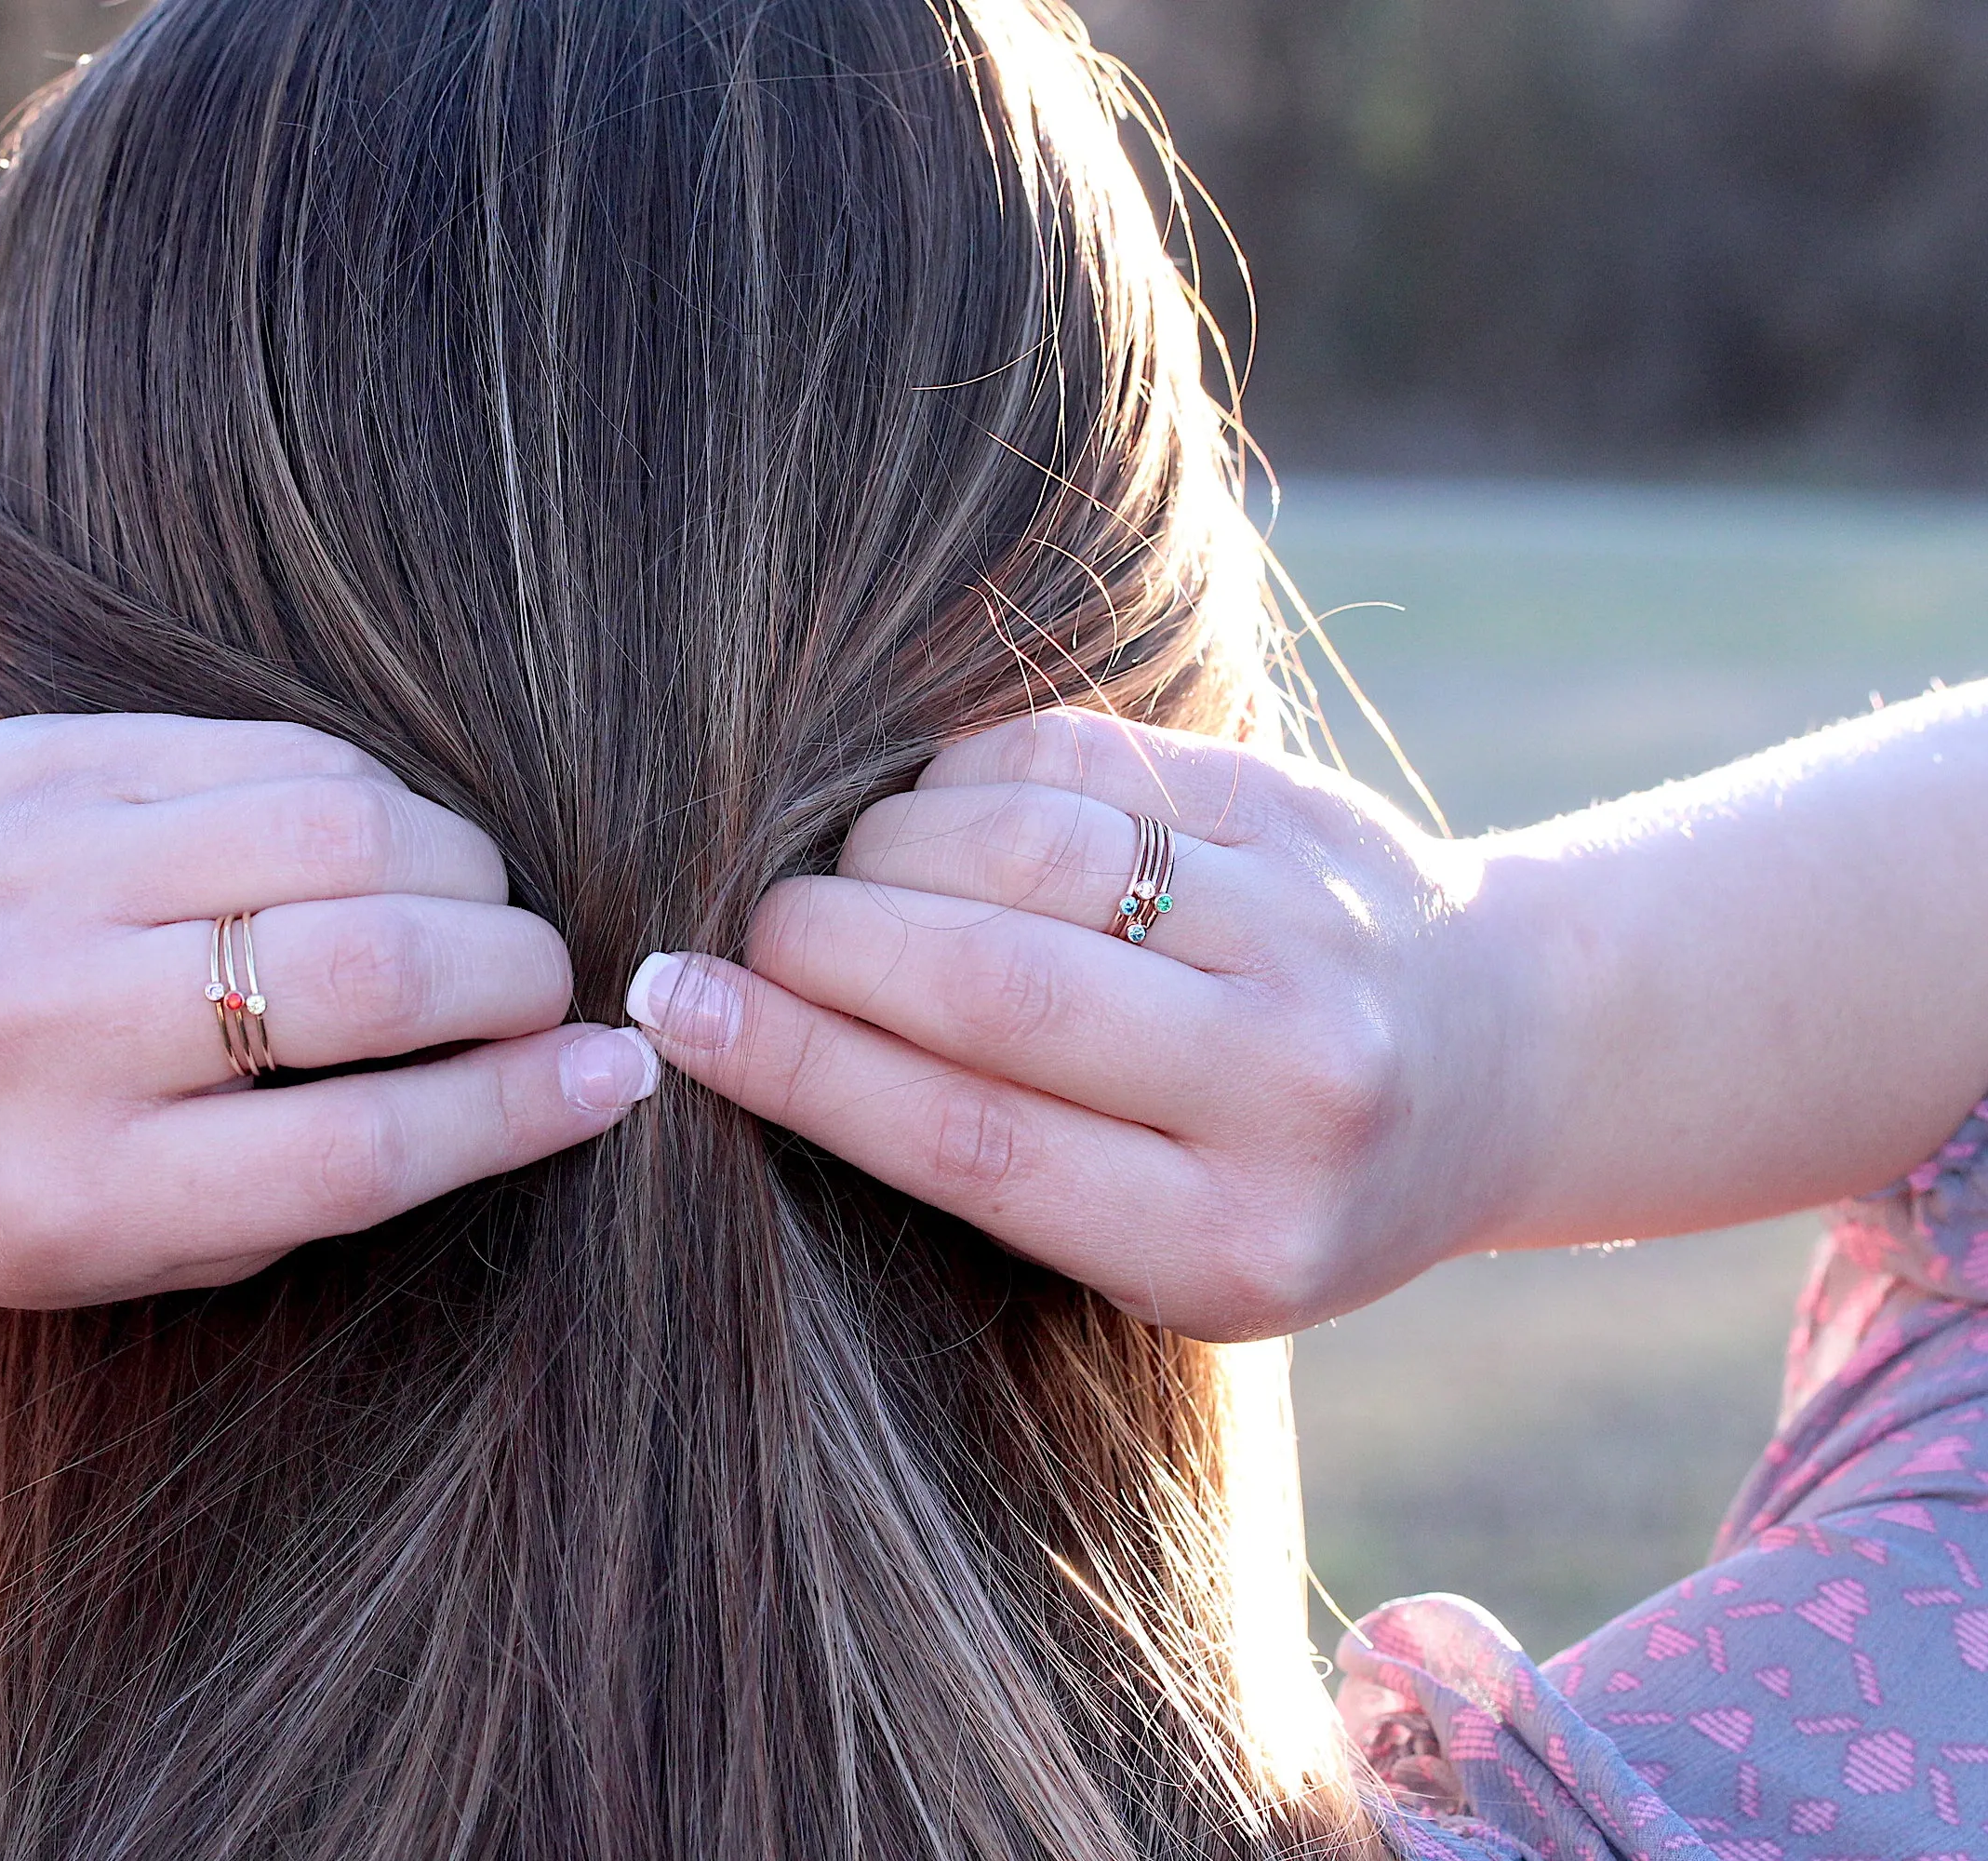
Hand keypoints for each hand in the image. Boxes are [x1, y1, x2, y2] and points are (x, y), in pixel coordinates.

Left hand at [0, 713, 657, 1304]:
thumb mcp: (92, 1252)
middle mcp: (59, 1026)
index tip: (618, 1079)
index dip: (517, 1112)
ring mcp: (49, 872)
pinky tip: (375, 842)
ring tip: (471, 907)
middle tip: (551, 986)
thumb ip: (280, 1200)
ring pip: (343, 830)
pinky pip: (275, 751)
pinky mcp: (51, 756)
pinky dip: (370, 798)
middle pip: (370, 973)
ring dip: (461, 866)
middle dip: (517, 972)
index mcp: (74, 1190)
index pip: (354, 1153)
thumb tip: (506, 1093)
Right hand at [622, 709, 1523, 1341]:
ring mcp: (1309, 934)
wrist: (1489, 1068)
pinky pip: (1089, 760)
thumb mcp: (1160, 1249)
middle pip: (993, 986)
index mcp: (1227, 1243)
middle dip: (823, 942)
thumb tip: (754, 1031)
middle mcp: (1289, 1090)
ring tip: (842, 876)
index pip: (971, 1139)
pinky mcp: (1305, 813)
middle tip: (741, 931)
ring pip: (1033, 850)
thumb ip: (1001, 1162)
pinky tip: (937, 813)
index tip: (674, 1011)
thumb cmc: (1264, 1178)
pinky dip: (969, 774)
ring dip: (888, 846)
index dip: (800, 1066)